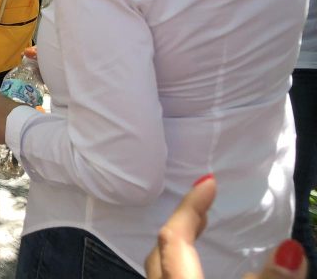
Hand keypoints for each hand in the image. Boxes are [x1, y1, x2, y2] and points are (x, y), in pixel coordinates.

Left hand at [145, 175, 307, 278]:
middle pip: (161, 250)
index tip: (209, 181)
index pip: (174, 236)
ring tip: (200, 229)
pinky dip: (180, 267)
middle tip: (204, 202)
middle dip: (182, 222)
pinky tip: (199, 269)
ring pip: (160, 269)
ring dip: (179, 247)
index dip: (190, 206)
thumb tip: (290, 250)